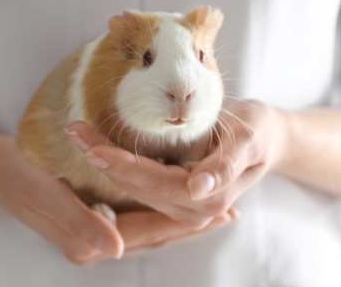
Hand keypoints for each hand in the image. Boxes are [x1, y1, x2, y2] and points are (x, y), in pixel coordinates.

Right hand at [0, 136, 235, 264]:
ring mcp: (92, 229)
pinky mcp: (88, 214)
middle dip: (191, 225)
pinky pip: (133, 215)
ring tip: (210, 206)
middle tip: (229, 211)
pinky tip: (171, 192)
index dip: (187, 225)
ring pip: (147, 226)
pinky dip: (157, 205)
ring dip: (178, 216)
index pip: (151, 234)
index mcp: (89, 241)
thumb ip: (81, 223)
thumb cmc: (20, 174)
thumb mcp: (48, 195)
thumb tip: (116, 247)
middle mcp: (94, 241)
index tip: (221, 212)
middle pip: (154, 234)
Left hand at [66, 100, 289, 225]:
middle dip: (102, 158)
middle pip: (136, 186)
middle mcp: (192, 209)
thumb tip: (197, 187)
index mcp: (208, 196)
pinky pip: (139, 186)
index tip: (89, 145)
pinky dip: (116, 167)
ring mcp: (182, 208)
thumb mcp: (248, 139)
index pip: (152, 180)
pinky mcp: (174, 198)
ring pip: (132, 188)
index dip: (119, 163)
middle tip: (73, 130)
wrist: (266, 137)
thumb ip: (226, 165)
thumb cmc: (259, 131)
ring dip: (104, 162)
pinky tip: (95, 148)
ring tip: (78, 134)